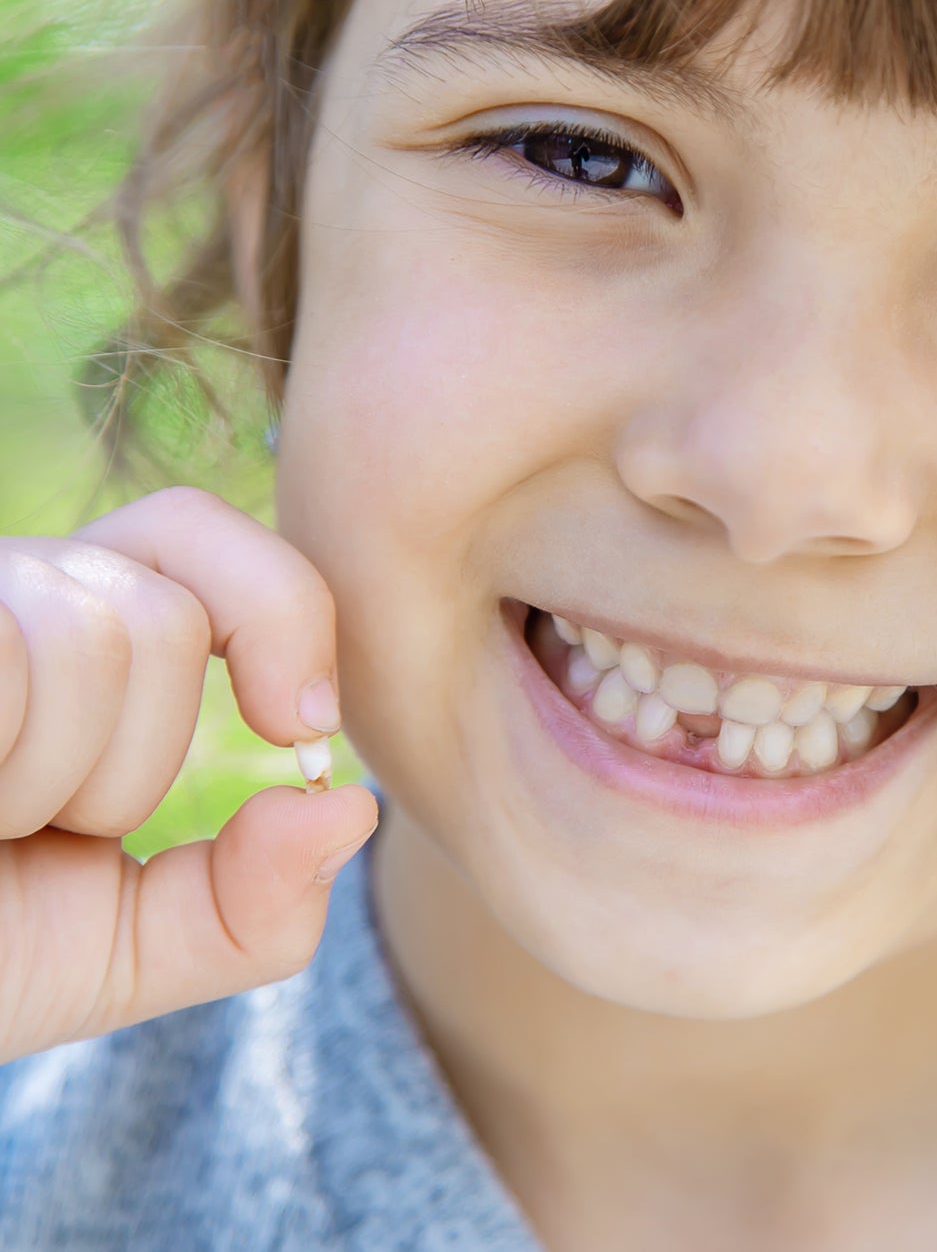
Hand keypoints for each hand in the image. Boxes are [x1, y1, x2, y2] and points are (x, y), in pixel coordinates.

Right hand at [0, 487, 377, 1064]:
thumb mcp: (117, 952)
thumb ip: (251, 906)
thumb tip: (352, 807)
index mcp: (66, 630)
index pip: (199, 536)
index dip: (281, 614)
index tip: (294, 724)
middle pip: (163, 608)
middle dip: (127, 760)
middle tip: (31, 823)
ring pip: (97, 629)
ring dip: (51, 777)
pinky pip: (21, 653)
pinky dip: (11, 760)